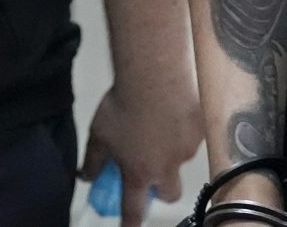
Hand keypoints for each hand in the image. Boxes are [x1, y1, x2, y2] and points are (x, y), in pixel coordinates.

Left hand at [79, 82, 204, 226]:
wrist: (152, 74)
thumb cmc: (121, 105)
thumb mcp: (98, 135)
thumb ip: (92, 161)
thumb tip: (85, 176)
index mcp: (138, 174)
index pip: (134, 210)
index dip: (131, 224)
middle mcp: (166, 168)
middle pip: (168, 194)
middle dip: (160, 188)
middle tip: (151, 168)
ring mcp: (187, 149)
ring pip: (181, 160)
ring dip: (172, 150)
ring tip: (161, 121)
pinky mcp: (201, 129)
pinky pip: (193, 135)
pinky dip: (184, 127)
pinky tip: (174, 108)